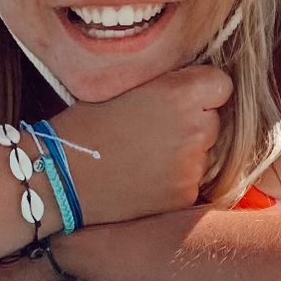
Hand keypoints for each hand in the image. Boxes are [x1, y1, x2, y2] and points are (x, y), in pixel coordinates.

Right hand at [47, 65, 232, 226]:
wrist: (59, 176)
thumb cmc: (84, 125)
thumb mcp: (125, 86)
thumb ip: (165, 84)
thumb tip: (191, 85)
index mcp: (179, 94)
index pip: (222, 85)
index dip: (203, 91)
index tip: (184, 98)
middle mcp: (194, 129)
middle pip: (214, 121)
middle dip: (194, 123)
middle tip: (156, 130)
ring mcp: (192, 166)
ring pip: (204, 153)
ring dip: (185, 153)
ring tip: (144, 157)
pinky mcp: (184, 195)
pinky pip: (191, 181)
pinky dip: (175, 180)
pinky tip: (145, 178)